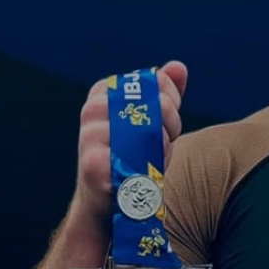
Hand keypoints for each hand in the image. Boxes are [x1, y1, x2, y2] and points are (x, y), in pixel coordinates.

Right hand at [71, 61, 188, 224]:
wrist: (105, 202)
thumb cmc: (130, 157)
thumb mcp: (150, 122)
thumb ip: (164, 94)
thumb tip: (178, 67)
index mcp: (104, 92)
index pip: (154, 82)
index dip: (169, 101)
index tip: (164, 121)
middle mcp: (93, 109)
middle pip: (155, 104)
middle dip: (170, 124)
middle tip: (163, 144)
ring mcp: (90, 135)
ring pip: (150, 132)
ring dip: (161, 150)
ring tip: (151, 161)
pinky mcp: (93, 164)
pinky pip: (139, 161)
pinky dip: (150, 171)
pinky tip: (143, 177)